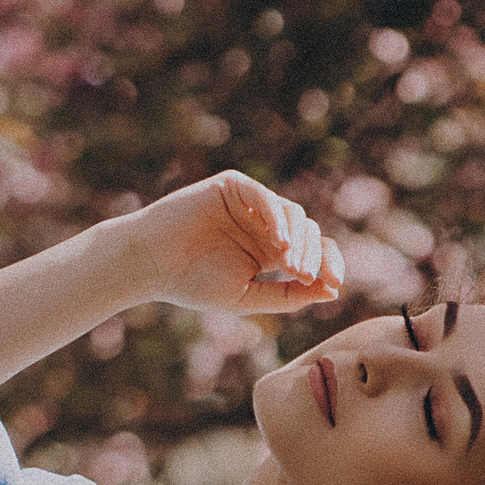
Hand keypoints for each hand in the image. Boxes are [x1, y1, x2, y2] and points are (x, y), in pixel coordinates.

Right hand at [142, 172, 347, 316]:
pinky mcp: (233, 187)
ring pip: (293, 214)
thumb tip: (332, 290)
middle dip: (312, 256)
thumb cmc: (192, 284)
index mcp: (271, 251)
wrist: (150, 264)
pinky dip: (276, 218)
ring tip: (290, 266)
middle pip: (309, 232)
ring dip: (298, 240)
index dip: (328, 265)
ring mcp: (250, 204)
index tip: (334, 285)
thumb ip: (287, 295)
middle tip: (302, 277)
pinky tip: (279, 244)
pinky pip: (264, 196)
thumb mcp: (247, 297)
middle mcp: (265, 225)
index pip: (314, 251)